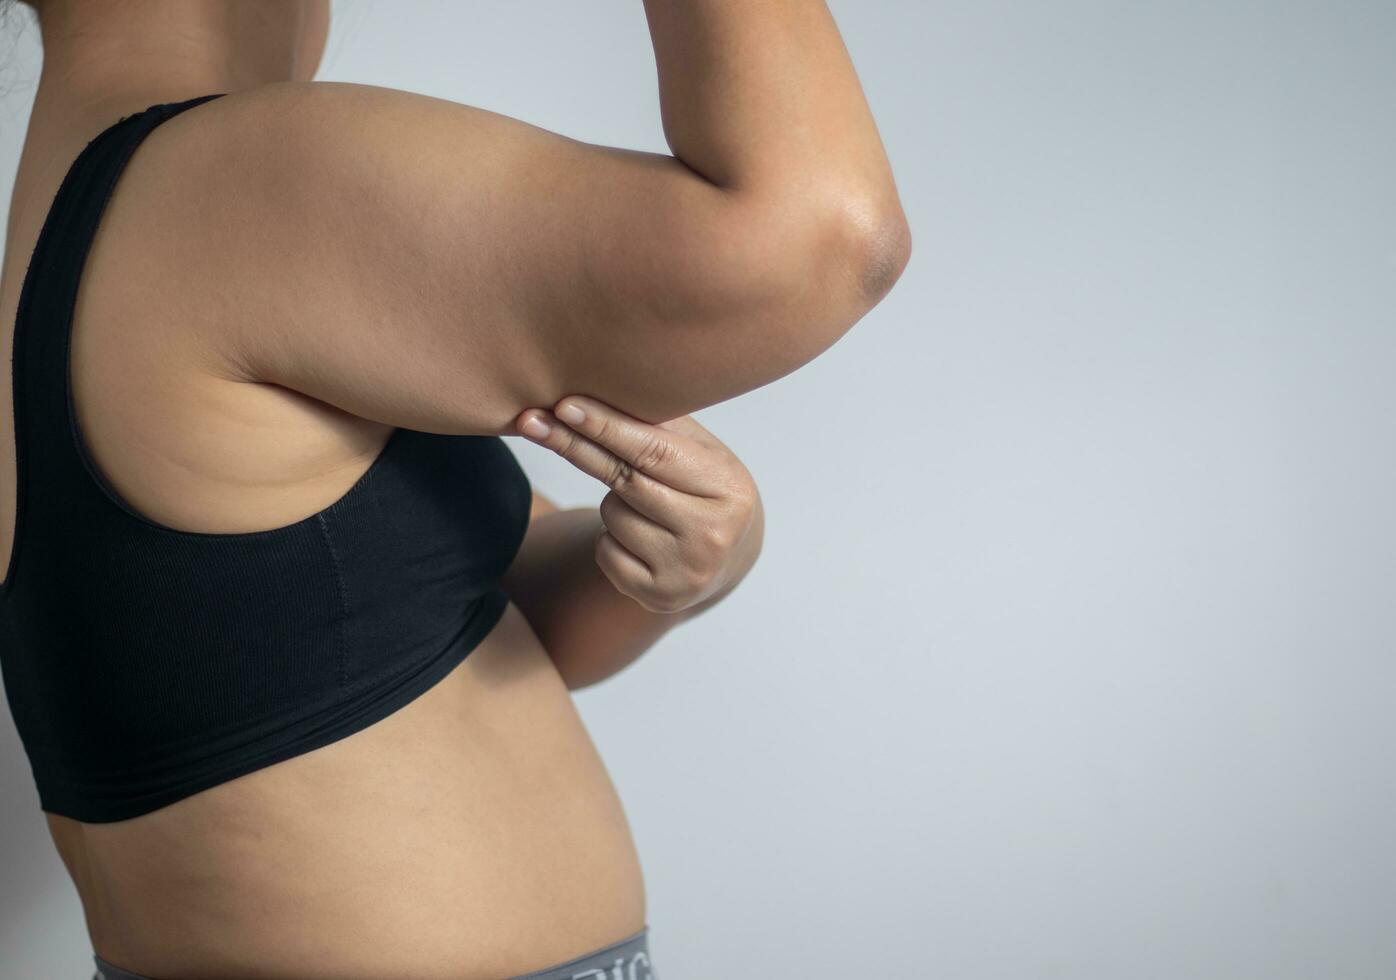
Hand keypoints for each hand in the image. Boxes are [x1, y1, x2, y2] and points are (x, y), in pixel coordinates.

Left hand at [516, 396, 760, 614]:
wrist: (727, 554)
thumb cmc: (703, 486)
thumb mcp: (699, 450)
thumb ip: (659, 424)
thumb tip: (594, 392)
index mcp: (728, 487)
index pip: (655, 451)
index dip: (605, 427)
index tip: (564, 405)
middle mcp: (713, 534)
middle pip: (625, 482)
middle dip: (577, 447)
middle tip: (532, 420)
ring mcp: (687, 571)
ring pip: (611, 516)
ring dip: (612, 502)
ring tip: (646, 505)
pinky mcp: (660, 597)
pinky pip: (605, 553)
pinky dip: (610, 539)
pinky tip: (640, 537)